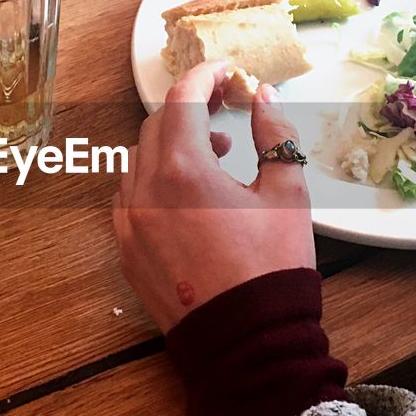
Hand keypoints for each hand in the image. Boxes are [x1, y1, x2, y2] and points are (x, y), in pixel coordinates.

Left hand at [112, 61, 315, 333]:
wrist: (246, 343)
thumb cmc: (272, 269)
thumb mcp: (288, 196)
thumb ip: (275, 137)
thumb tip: (262, 100)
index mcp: (183, 170)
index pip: (182, 99)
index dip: (205, 76)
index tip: (226, 72)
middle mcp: (145, 191)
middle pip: (157, 125)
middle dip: (190, 108)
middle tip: (224, 108)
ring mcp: (128, 223)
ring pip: (139, 160)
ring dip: (172, 145)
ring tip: (215, 155)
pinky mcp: (126, 251)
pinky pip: (131, 197)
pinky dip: (155, 180)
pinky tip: (187, 193)